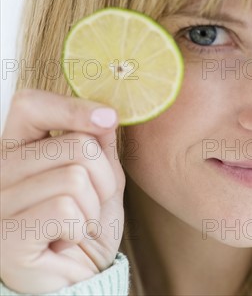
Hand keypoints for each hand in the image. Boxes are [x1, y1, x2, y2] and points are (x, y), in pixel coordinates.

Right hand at [0, 89, 125, 292]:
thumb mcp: (101, 180)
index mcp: (16, 150)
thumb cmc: (86, 226)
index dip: (72, 107)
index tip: (107, 118)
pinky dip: (80, 227)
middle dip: (104, 176)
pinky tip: (66, 241)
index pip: (30, 106)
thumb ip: (99, 145)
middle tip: (92, 203)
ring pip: (74, 176)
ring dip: (93, 206)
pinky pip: (64, 209)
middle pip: (73, 144)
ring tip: (78, 224)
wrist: (78, 278)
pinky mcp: (4, 236)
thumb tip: (104, 114)